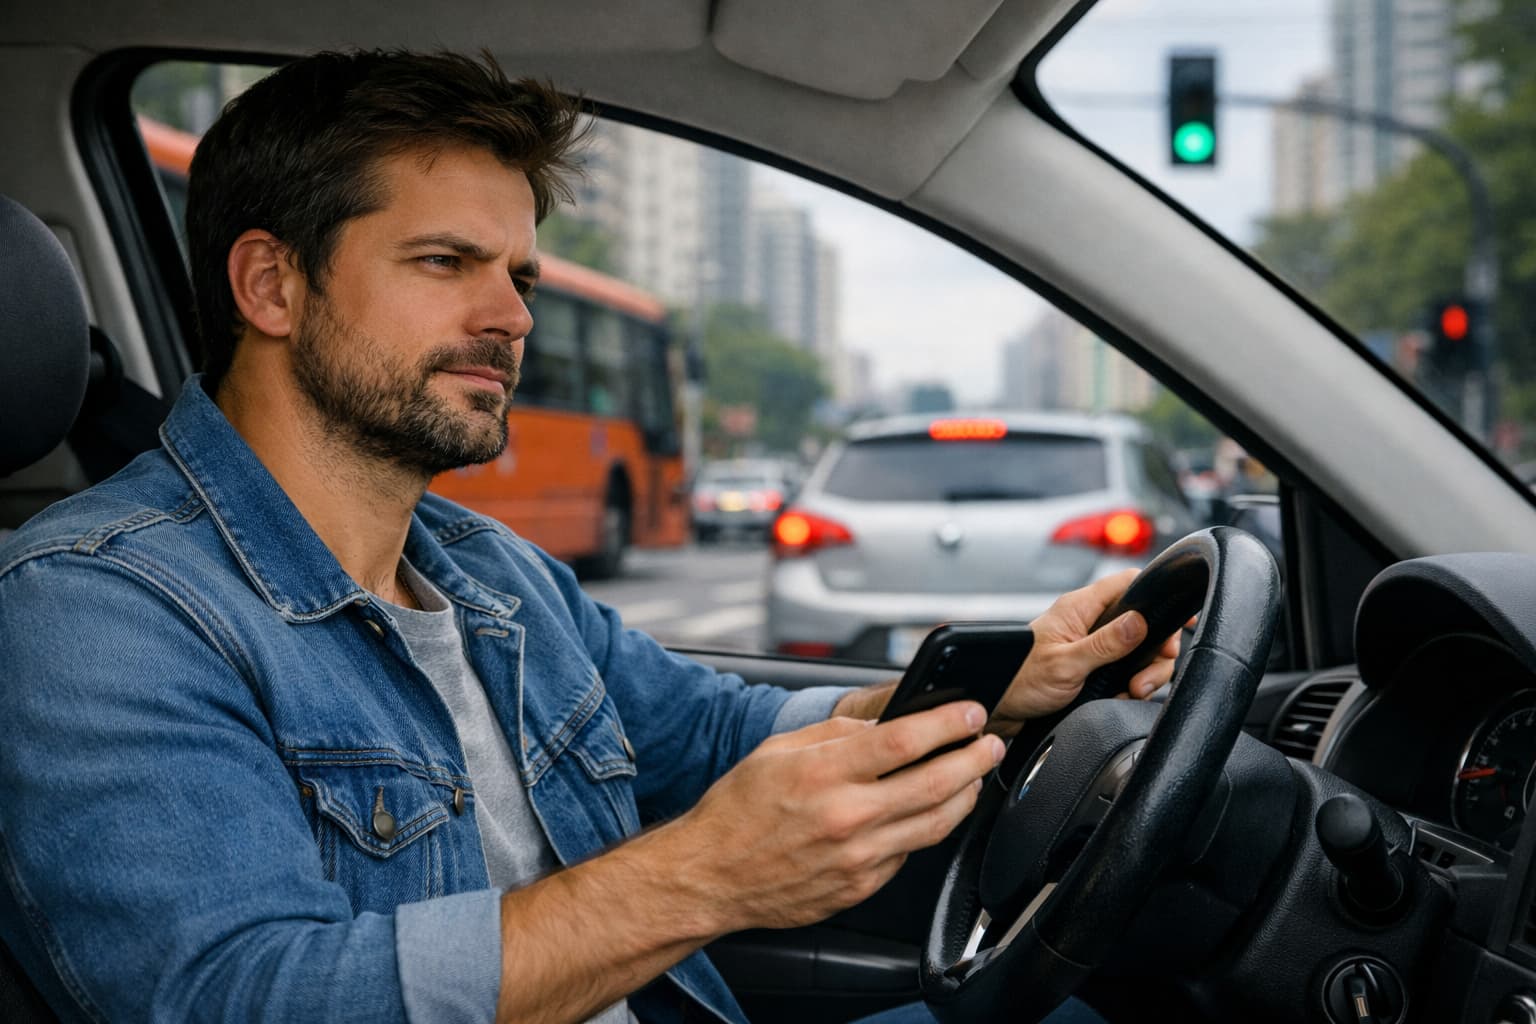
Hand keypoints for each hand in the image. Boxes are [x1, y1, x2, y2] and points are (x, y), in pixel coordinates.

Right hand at [658, 704, 1006, 933]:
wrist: (710, 876)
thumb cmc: (737, 810)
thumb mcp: (778, 751)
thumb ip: (835, 734)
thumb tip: (884, 726)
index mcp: (824, 774)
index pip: (904, 741)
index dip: (947, 724)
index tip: (970, 712)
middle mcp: (846, 817)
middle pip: (936, 784)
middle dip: (974, 758)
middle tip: (990, 743)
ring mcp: (858, 858)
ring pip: (935, 824)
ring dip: (965, 796)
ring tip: (975, 776)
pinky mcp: (861, 886)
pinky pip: (909, 854)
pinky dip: (925, 828)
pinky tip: (929, 812)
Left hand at [991, 569, 1183, 732]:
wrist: (998, 708)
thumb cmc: (1018, 680)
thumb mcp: (1066, 663)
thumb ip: (1106, 643)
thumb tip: (1141, 621)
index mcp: (1080, 608)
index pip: (1129, 583)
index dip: (1159, 594)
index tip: (1183, 616)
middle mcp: (1089, 622)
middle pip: (1145, 624)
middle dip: (1155, 653)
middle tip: (1144, 678)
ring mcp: (1093, 644)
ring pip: (1140, 651)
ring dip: (1145, 674)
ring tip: (1131, 691)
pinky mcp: (1093, 667)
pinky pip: (1126, 671)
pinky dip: (1130, 687)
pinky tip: (1119, 697)